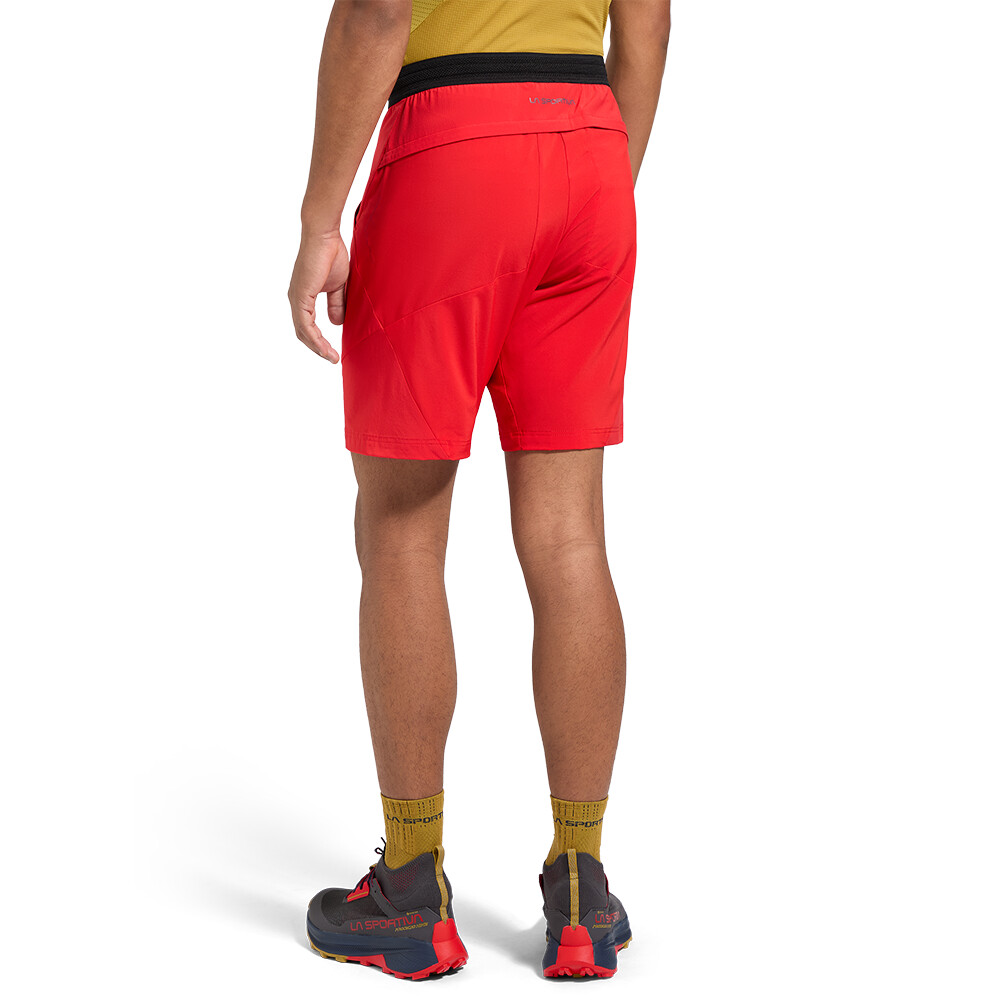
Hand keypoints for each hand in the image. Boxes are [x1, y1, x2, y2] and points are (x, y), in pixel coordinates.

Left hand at [288, 229, 349, 363]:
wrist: (324, 236)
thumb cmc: (331, 254)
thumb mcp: (338, 286)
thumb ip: (336, 304)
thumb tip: (337, 323)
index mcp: (303, 297)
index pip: (308, 326)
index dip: (320, 341)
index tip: (334, 352)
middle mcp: (296, 299)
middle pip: (303, 333)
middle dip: (318, 348)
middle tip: (333, 358)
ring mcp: (296, 298)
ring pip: (303, 332)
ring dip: (317, 347)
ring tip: (331, 357)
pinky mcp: (300, 296)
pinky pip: (305, 324)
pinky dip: (315, 338)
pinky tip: (324, 347)